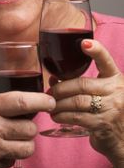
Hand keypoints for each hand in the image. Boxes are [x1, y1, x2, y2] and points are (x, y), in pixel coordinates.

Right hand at [0, 85, 54, 167]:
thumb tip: (4, 81)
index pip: (22, 102)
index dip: (41, 101)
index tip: (50, 101)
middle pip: (30, 128)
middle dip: (32, 124)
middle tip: (25, 122)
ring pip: (27, 147)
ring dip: (25, 141)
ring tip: (16, 137)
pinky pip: (13, 161)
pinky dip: (11, 155)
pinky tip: (0, 148)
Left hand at [50, 39, 123, 167]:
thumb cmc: (109, 113)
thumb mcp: (103, 94)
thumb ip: (82, 85)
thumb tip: (53, 79)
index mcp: (116, 78)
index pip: (106, 60)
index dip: (96, 50)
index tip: (84, 43)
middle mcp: (117, 91)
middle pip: (82, 84)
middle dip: (61, 88)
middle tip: (49, 92)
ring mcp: (111, 108)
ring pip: (77, 101)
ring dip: (59, 103)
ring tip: (50, 105)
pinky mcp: (103, 124)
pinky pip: (76, 117)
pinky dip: (62, 116)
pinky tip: (56, 116)